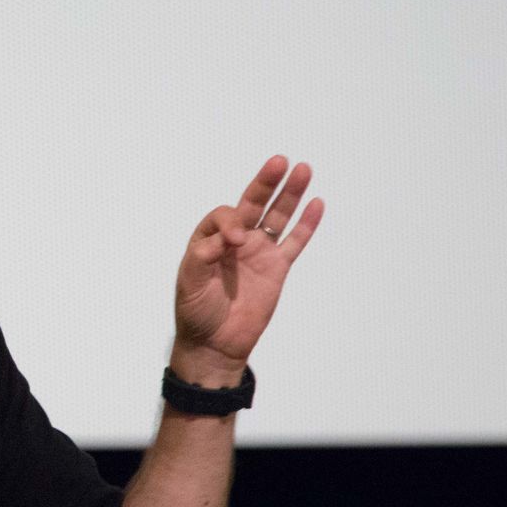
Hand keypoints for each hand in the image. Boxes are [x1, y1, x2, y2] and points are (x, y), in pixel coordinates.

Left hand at [173, 155, 323, 377]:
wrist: (215, 344)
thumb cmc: (195, 313)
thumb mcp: (189, 283)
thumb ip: (202, 257)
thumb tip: (228, 238)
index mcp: (210, 239)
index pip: (225, 215)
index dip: (231, 222)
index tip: (236, 242)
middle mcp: (235, 240)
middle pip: (253, 204)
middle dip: (266, 183)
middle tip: (279, 161)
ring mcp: (258, 253)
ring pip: (277, 217)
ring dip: (290, 195)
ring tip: (303, 169)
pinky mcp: (277, 268)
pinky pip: (294, 242)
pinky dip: (306, 224)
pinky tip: (316, 203)